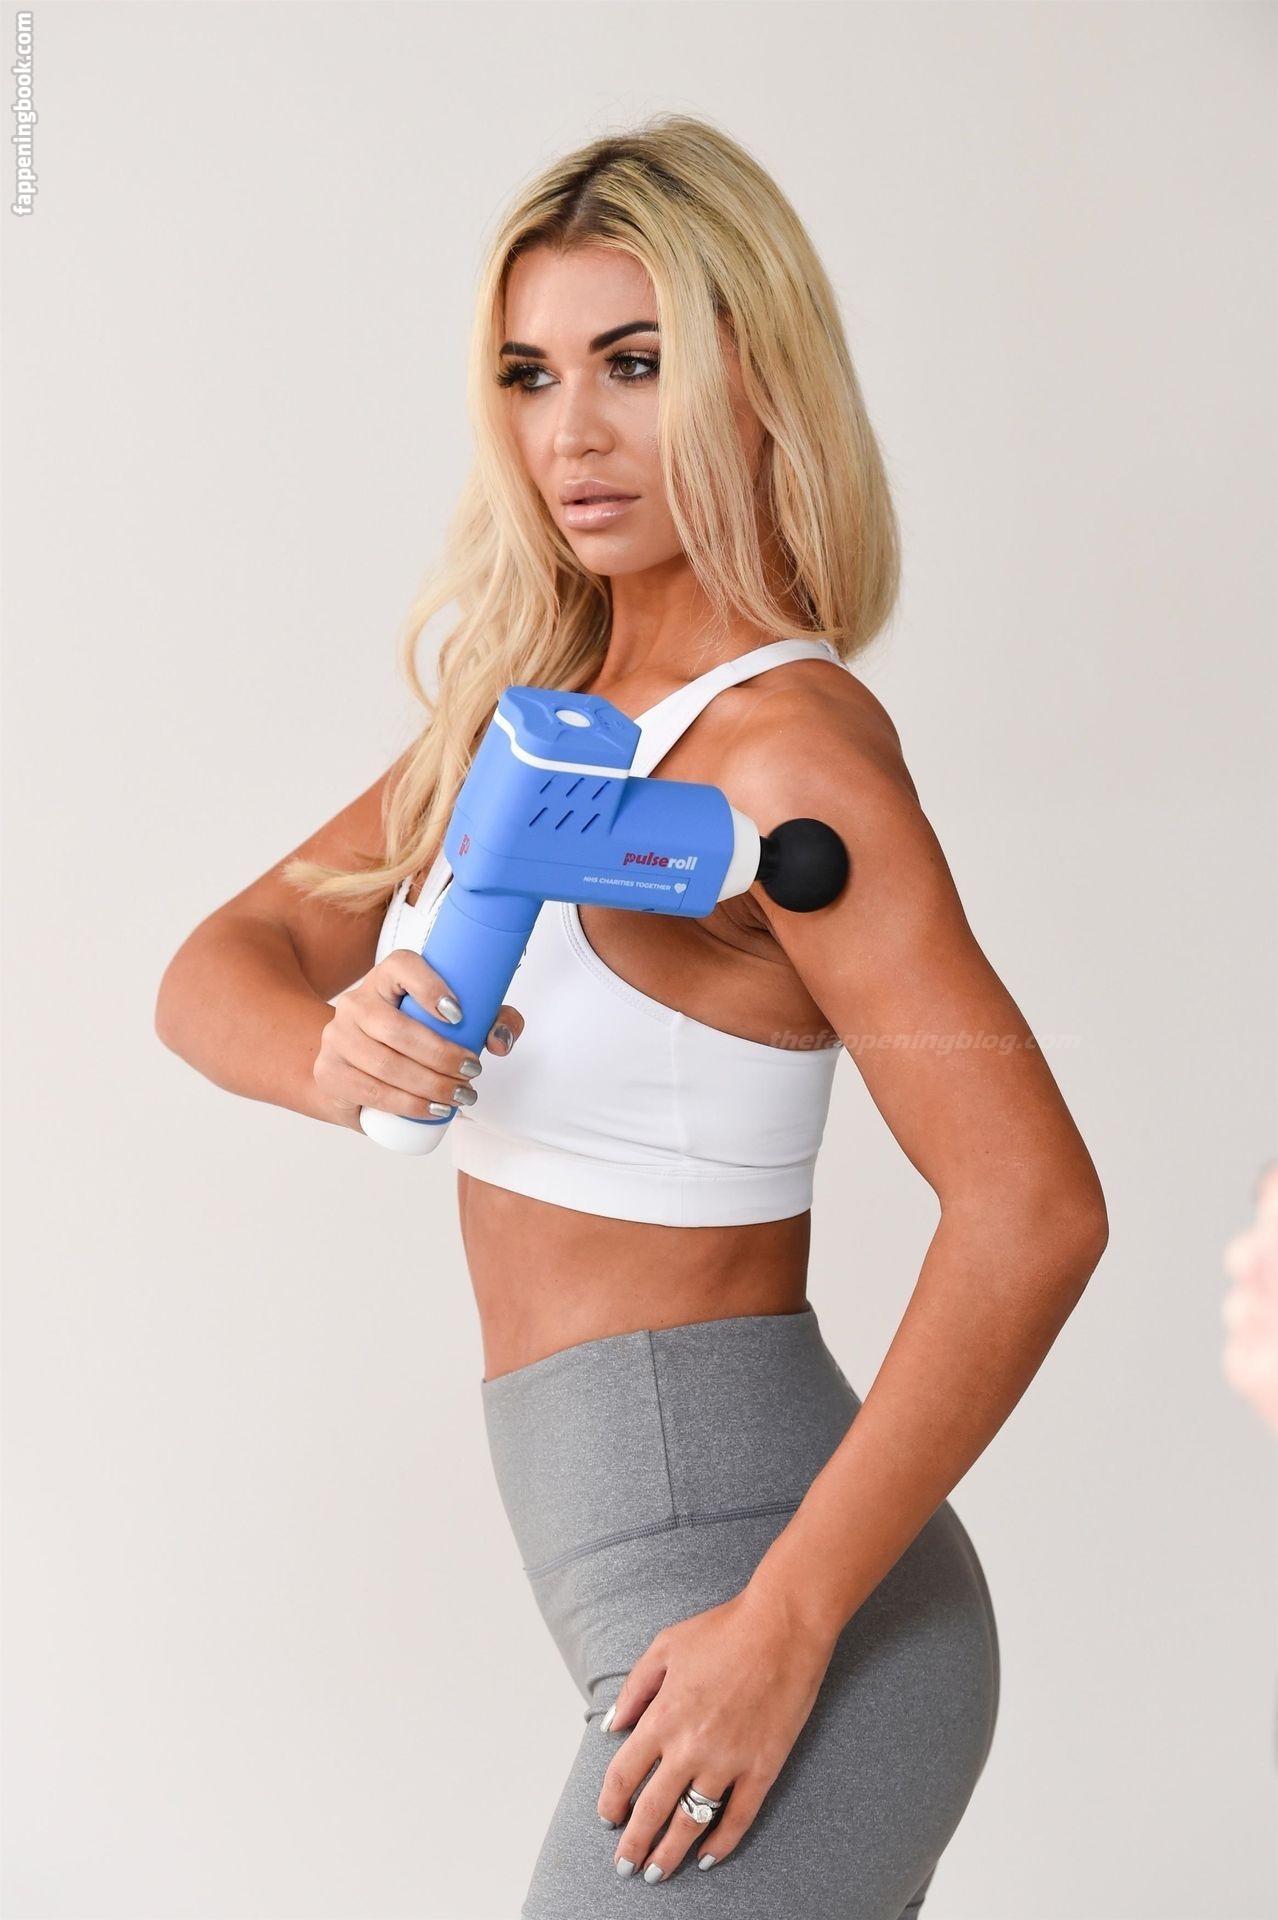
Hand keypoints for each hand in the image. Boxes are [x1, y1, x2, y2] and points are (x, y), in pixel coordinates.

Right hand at [313, 946, 522, 1129]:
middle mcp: (355, 1002)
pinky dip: (408, 1105)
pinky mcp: (330, 1072)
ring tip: (461, 1096)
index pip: (402, 966)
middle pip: (398, 1029)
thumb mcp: (451, 1022)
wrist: (355, 1066)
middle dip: (442, 1057)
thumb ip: (490, 1020)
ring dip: (431, 1087)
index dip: (430, 987)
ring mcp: (338, 1038)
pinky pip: (372, 1092)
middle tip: (473, 1073)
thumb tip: (498, 1041)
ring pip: (386, 1065)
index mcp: (385, 978)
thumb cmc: (411, 1037)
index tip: (459, 1015)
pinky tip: (434, 1110)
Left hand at [596, 1583, 837, 1882]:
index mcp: (662, 1716)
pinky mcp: (762, 1767)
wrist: (782, 1627)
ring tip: (658, 1873)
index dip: (611, 1805)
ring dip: (671, 1853)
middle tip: (625, 1868)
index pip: (624, 1776)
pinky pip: (738, 1817)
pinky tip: (708, 1857)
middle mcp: (690, 1746)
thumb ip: (635, 1689)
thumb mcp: (665, 1646)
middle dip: (634, 1845)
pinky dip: (722, 1843)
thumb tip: (612, 1725)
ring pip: (691, 1822)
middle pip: (652, 1810)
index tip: (608, 1821)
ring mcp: (728, 1761)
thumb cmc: (723, 1630)